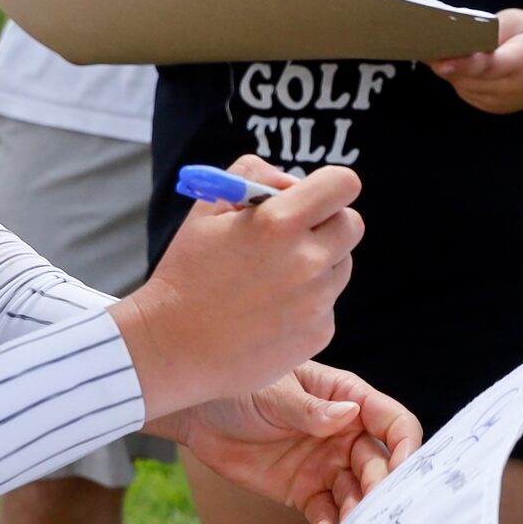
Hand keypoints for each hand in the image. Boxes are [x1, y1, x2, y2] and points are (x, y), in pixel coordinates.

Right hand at [109, 156, 361, 419]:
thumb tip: (295, 184)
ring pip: (341, 266)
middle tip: (295, 237)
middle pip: (351, 225)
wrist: (171, 347)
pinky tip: (269, 311)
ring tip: (272, 279)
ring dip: (319, 265)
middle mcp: (307, 261)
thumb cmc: (187, 272)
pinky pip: (327, 304)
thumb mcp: (208, 206)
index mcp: (279, 222)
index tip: (315, 198)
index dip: (331, 188)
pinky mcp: (318, 334)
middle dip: (327, 224)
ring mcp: (316, 301)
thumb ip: (255, 176)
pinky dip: (307, 303)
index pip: (344, 185)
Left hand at [165, 361, 422, 523]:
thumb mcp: (274, 392)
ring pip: (355, 494)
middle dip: (380, 489)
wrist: (199, 415)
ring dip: (355, 515)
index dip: (405, 444)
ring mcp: (326, 464)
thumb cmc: (240, 387)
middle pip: (378, 464)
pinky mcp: (304, 491)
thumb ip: (310, 410)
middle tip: (372, 512)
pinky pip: (325, 514)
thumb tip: (349, 416)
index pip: (392, 421)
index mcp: (347, 398)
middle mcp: (344, 433)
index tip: (404, 470)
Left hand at [429, 8, 522, 113]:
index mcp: (522, 62)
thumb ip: (485, 30)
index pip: (487, 66)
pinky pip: (467, 93)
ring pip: (463, 86)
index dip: (462, 64)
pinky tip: (458, 64)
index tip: (438, 61)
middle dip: (447, 63)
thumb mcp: (515, 21)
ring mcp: (504, 103)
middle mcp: (513, 88)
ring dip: (452, 71)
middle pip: (469, 78)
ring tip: (442, 51)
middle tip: (425, 45)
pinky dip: (460, 79)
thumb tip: (454, 37)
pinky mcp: (496, 108)